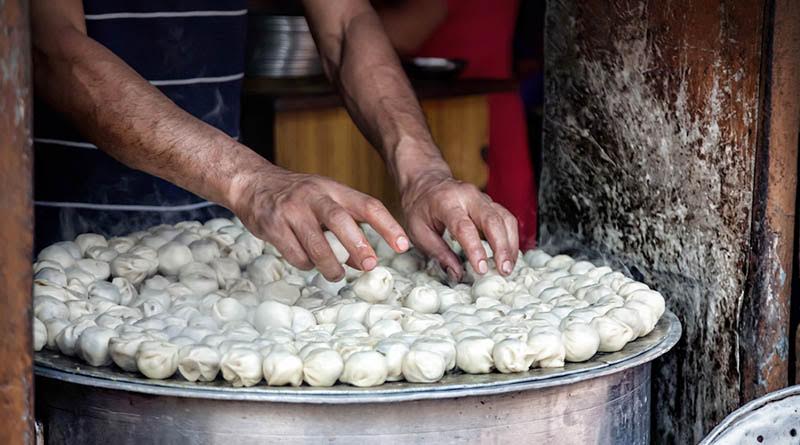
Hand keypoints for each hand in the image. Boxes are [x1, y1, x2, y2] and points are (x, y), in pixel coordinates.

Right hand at [231, 165, 408, 280]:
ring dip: (331, 265)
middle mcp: (314, 196)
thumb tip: (364, 264)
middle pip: (340, 220)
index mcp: (335, 190)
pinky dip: (306, 264)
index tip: (403, 246)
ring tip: (337, 274)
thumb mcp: (328, 205)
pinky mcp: (272, 225)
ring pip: (316, 244)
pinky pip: (295, 254)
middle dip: (358, 245)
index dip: (388, 226)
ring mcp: (292, 210)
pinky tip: (307, 260)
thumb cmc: (300, 199)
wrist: (253, 184)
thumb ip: (349, 229)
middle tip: (370, 265)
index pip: (368, 205)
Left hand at [401, 171, 519, 280]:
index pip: (464, 227)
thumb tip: (457, 274)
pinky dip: (511, 237)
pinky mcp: (490, 203)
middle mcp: (467, 196)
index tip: (481, 269)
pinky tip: (508, 255)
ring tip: (508, 267)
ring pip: (505, 218)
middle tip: (504, 270)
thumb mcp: (418, 232)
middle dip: (501, 247)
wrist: (425, 182)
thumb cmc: (420, 208)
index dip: (475, 249)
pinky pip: (506, 218)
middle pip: (492, 220)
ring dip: (510, 244)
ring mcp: (482, 197)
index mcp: (445, 202)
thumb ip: (438, 253)